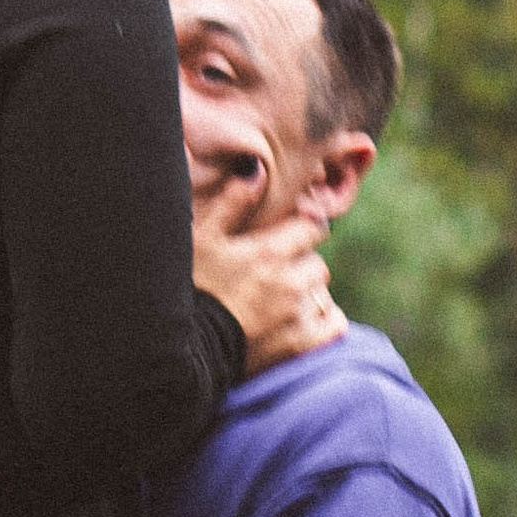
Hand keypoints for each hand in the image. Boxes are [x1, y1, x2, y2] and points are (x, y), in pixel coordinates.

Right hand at [192, 199, 342, 370]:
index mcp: (269, 251)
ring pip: (322, 293)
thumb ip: (232, 202)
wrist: (181, 350)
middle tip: (274, 275)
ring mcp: (296, 315)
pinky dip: (325, 320)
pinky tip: (304, 319)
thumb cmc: (188, 288)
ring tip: (280, 301)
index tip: (287, 238)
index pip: (313, 227)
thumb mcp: (201, 239)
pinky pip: (335, 324)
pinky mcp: (300, 345)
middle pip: (317, 263)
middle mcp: (289, 282)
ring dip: (308, 294)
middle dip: (301, 265)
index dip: (302, 230)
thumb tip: (257, 167)